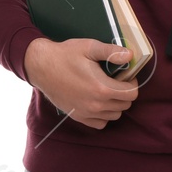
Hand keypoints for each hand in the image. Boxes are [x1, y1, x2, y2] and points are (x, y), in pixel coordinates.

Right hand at [24, 38, 138, 128]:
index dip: (132, 83)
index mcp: (101, 88)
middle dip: (125, 93)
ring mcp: (85, 112)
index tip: (125, 76)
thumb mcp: (89, 47)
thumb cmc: (64, 55)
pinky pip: (100, 123)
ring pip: (114, 115)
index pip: (132, 94)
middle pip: (125, 105)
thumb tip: (130, 56)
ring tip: (107, 90)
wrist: (40, 66)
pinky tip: (98, 101)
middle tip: (116, 81)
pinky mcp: (76, 116)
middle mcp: (95, 104)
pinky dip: (103, 115)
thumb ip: (111, 52)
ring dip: (116, 104)